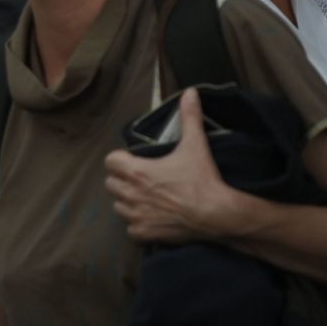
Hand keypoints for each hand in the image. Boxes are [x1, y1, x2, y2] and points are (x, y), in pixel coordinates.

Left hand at [104, 88, 233, 243]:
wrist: (217, 215)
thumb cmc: (202, 179)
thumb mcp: (196, 144)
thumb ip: (189, 117)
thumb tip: (191, 92)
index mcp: (137, 171)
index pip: (110, 161)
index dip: (121, 159)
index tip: (134, 160)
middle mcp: (131, 194)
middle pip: (111, 184)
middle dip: (123, 180)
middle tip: (141, 179)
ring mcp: (136, 216)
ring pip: (118, 207)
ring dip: (128, 202)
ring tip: (145, 198)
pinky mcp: (145, 234)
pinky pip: (130, 229)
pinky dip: (138, 224)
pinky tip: (152, 217)